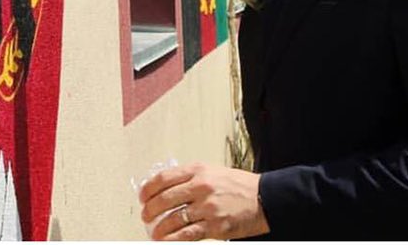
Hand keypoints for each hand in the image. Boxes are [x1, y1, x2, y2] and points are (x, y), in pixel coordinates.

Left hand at [139, 162, 268, 240]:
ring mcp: (208, 207)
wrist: (264, 198)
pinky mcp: (215, 226)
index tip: (143, 197)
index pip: (164, 178)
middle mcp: (201, 187)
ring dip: (159, 228)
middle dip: (150, 210)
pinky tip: (166, 240)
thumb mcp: (212, 171)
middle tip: (146, 216)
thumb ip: (190, 177)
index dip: (148, 189)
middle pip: (165, 199)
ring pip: (174, 218)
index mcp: (199, 170)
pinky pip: (188, 234)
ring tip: (155, 232)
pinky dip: (173, 238)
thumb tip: (165, 188)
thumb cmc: (238, 185)